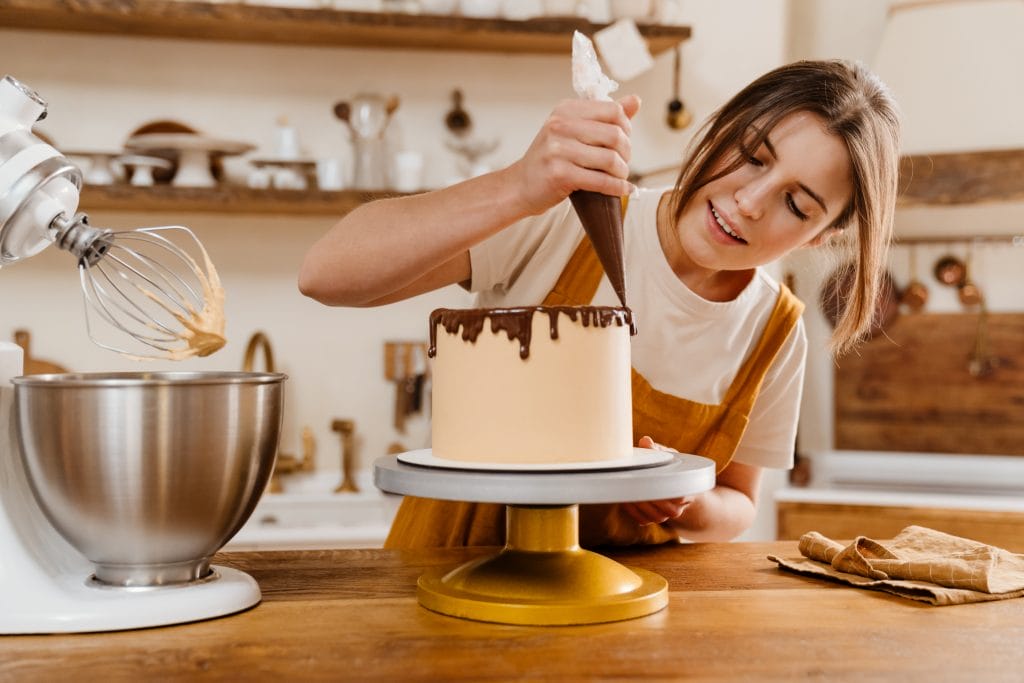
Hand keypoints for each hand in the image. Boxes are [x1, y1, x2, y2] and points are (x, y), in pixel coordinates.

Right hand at [506, 95, 640, 215]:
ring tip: (620, 177)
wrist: (519, 186)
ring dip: (622, 172)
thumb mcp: (572, 130)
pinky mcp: (560, 174)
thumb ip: (603, 116)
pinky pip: (601, 181)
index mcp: (566, 110)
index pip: (613, 110)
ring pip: (610, 159)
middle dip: (627, 152)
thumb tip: (635, 101)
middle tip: (622, 163)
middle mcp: (560, 126)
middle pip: (615, 135)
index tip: (623, 142)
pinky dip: (617, 187)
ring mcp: (558, 150)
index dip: (626, 128)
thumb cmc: (550, 159)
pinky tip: (623, 189)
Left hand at [623, 435, 691, 525]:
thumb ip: (657, 450)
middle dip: (650, 498)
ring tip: (628, 490)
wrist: (672, 484)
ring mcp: (665, 515)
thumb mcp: (668, 456)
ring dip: (640, 505)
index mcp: (686, 490)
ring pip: (655, 517)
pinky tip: (625, 499)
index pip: (681, 496)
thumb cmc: (671, 467)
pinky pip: (643, 520)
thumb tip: (645, 441)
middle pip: (668, 510)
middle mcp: (677, 507)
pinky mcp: (652, 519)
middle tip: (635, 484)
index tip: (652, 480)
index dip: (666, 490)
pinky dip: (633, 512)